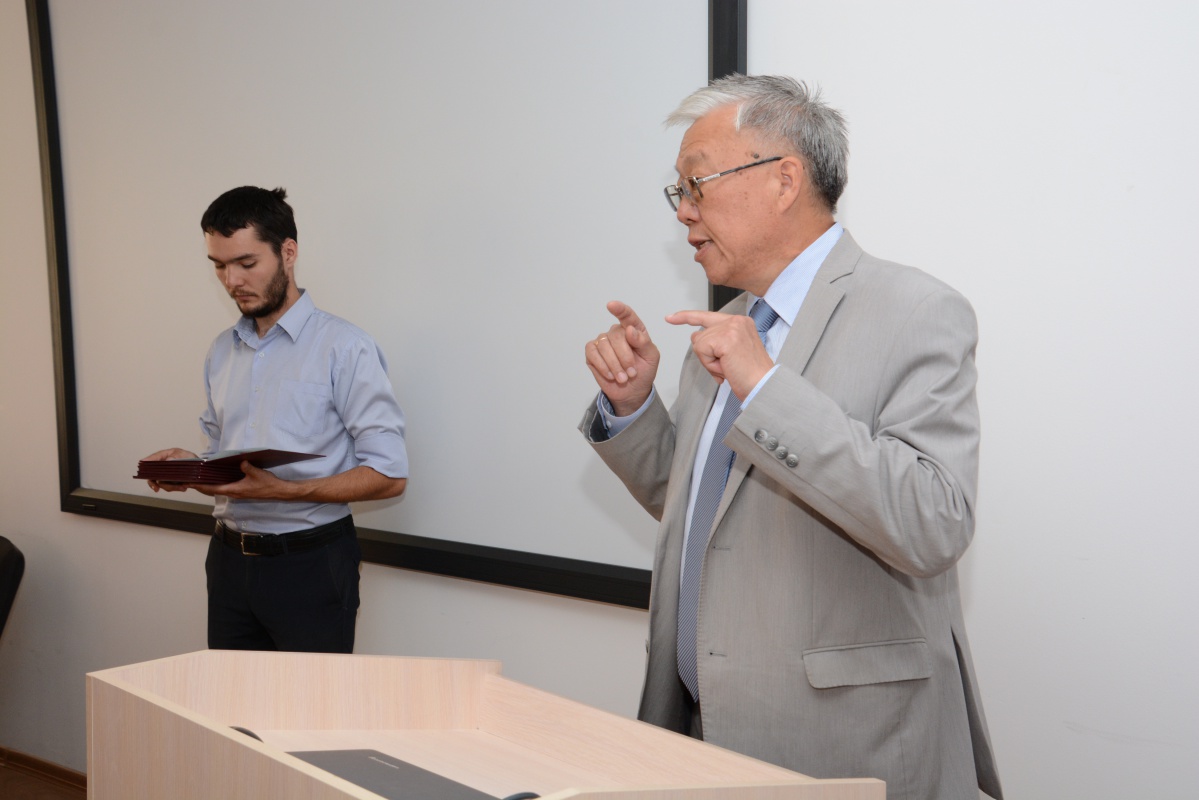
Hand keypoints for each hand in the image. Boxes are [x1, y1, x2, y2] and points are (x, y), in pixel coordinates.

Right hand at [142, 447, 198, 492]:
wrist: (200, 472)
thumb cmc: (193, 460)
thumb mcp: (187, 456)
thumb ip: (177, 457)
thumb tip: (169, 459)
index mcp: (167, 455)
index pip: (155, 457)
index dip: (148, 460)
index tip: (143, 463)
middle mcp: (163, 465)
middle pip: (152, 473)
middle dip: (153, 482)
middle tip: (155, 488)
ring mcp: (165, 473)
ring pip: (160, 482)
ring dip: (170, 486)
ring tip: (182, 486)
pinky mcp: (170, 481)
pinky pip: (168, 487)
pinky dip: (175, 488)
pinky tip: (183, 487)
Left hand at [190, 462, 291, 499]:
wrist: (277, 491)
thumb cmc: (267, 484)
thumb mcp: (257, 473)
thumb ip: (247, 467)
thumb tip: (240, 461)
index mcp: (235, 490)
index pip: (213, 489)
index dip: (201, 486)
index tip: (190, 483)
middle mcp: (233, 493)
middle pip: (213, 491)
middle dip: (201, 487)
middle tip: (190, 481)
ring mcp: (237, 493)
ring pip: (218, 490)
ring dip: (208, 486)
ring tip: (199, 480)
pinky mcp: (241, 491)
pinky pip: (224, 488)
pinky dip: (216, 485)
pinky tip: (216, 480)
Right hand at [585, 301, 660, 415]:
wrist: (632, 390)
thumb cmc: (643, 370)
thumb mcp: (651, 356)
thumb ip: (643, 342)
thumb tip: (629, 330)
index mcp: (634, 329)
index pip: (627, 316)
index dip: (620, 310)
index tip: (611, 305)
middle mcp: (617, 332)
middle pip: (616, 336)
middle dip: (625, 357)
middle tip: (632, 373)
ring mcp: (603, 341)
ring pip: (604, 346)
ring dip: (615, 365)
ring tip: (623, 378)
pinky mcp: (591, 352)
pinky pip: (592, 353)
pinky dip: (602, 366)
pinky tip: (610, 375)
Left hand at [666, 310, 774, 400]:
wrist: (763, 386)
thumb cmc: (750, 375)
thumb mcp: (733, 351)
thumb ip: (716, 340)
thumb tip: (695, 336)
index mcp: (740, 322)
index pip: (707, 316)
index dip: (686, 317)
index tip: (671, 317)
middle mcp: (736, 320)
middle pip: (700, 335)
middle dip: (707, 355)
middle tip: (727, 366)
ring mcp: (731, 327)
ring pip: (699, 344)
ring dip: (710, 361)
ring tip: (729, 367)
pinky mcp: (725, 338)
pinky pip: (701, 350)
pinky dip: (710, 364)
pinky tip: (726, 367)